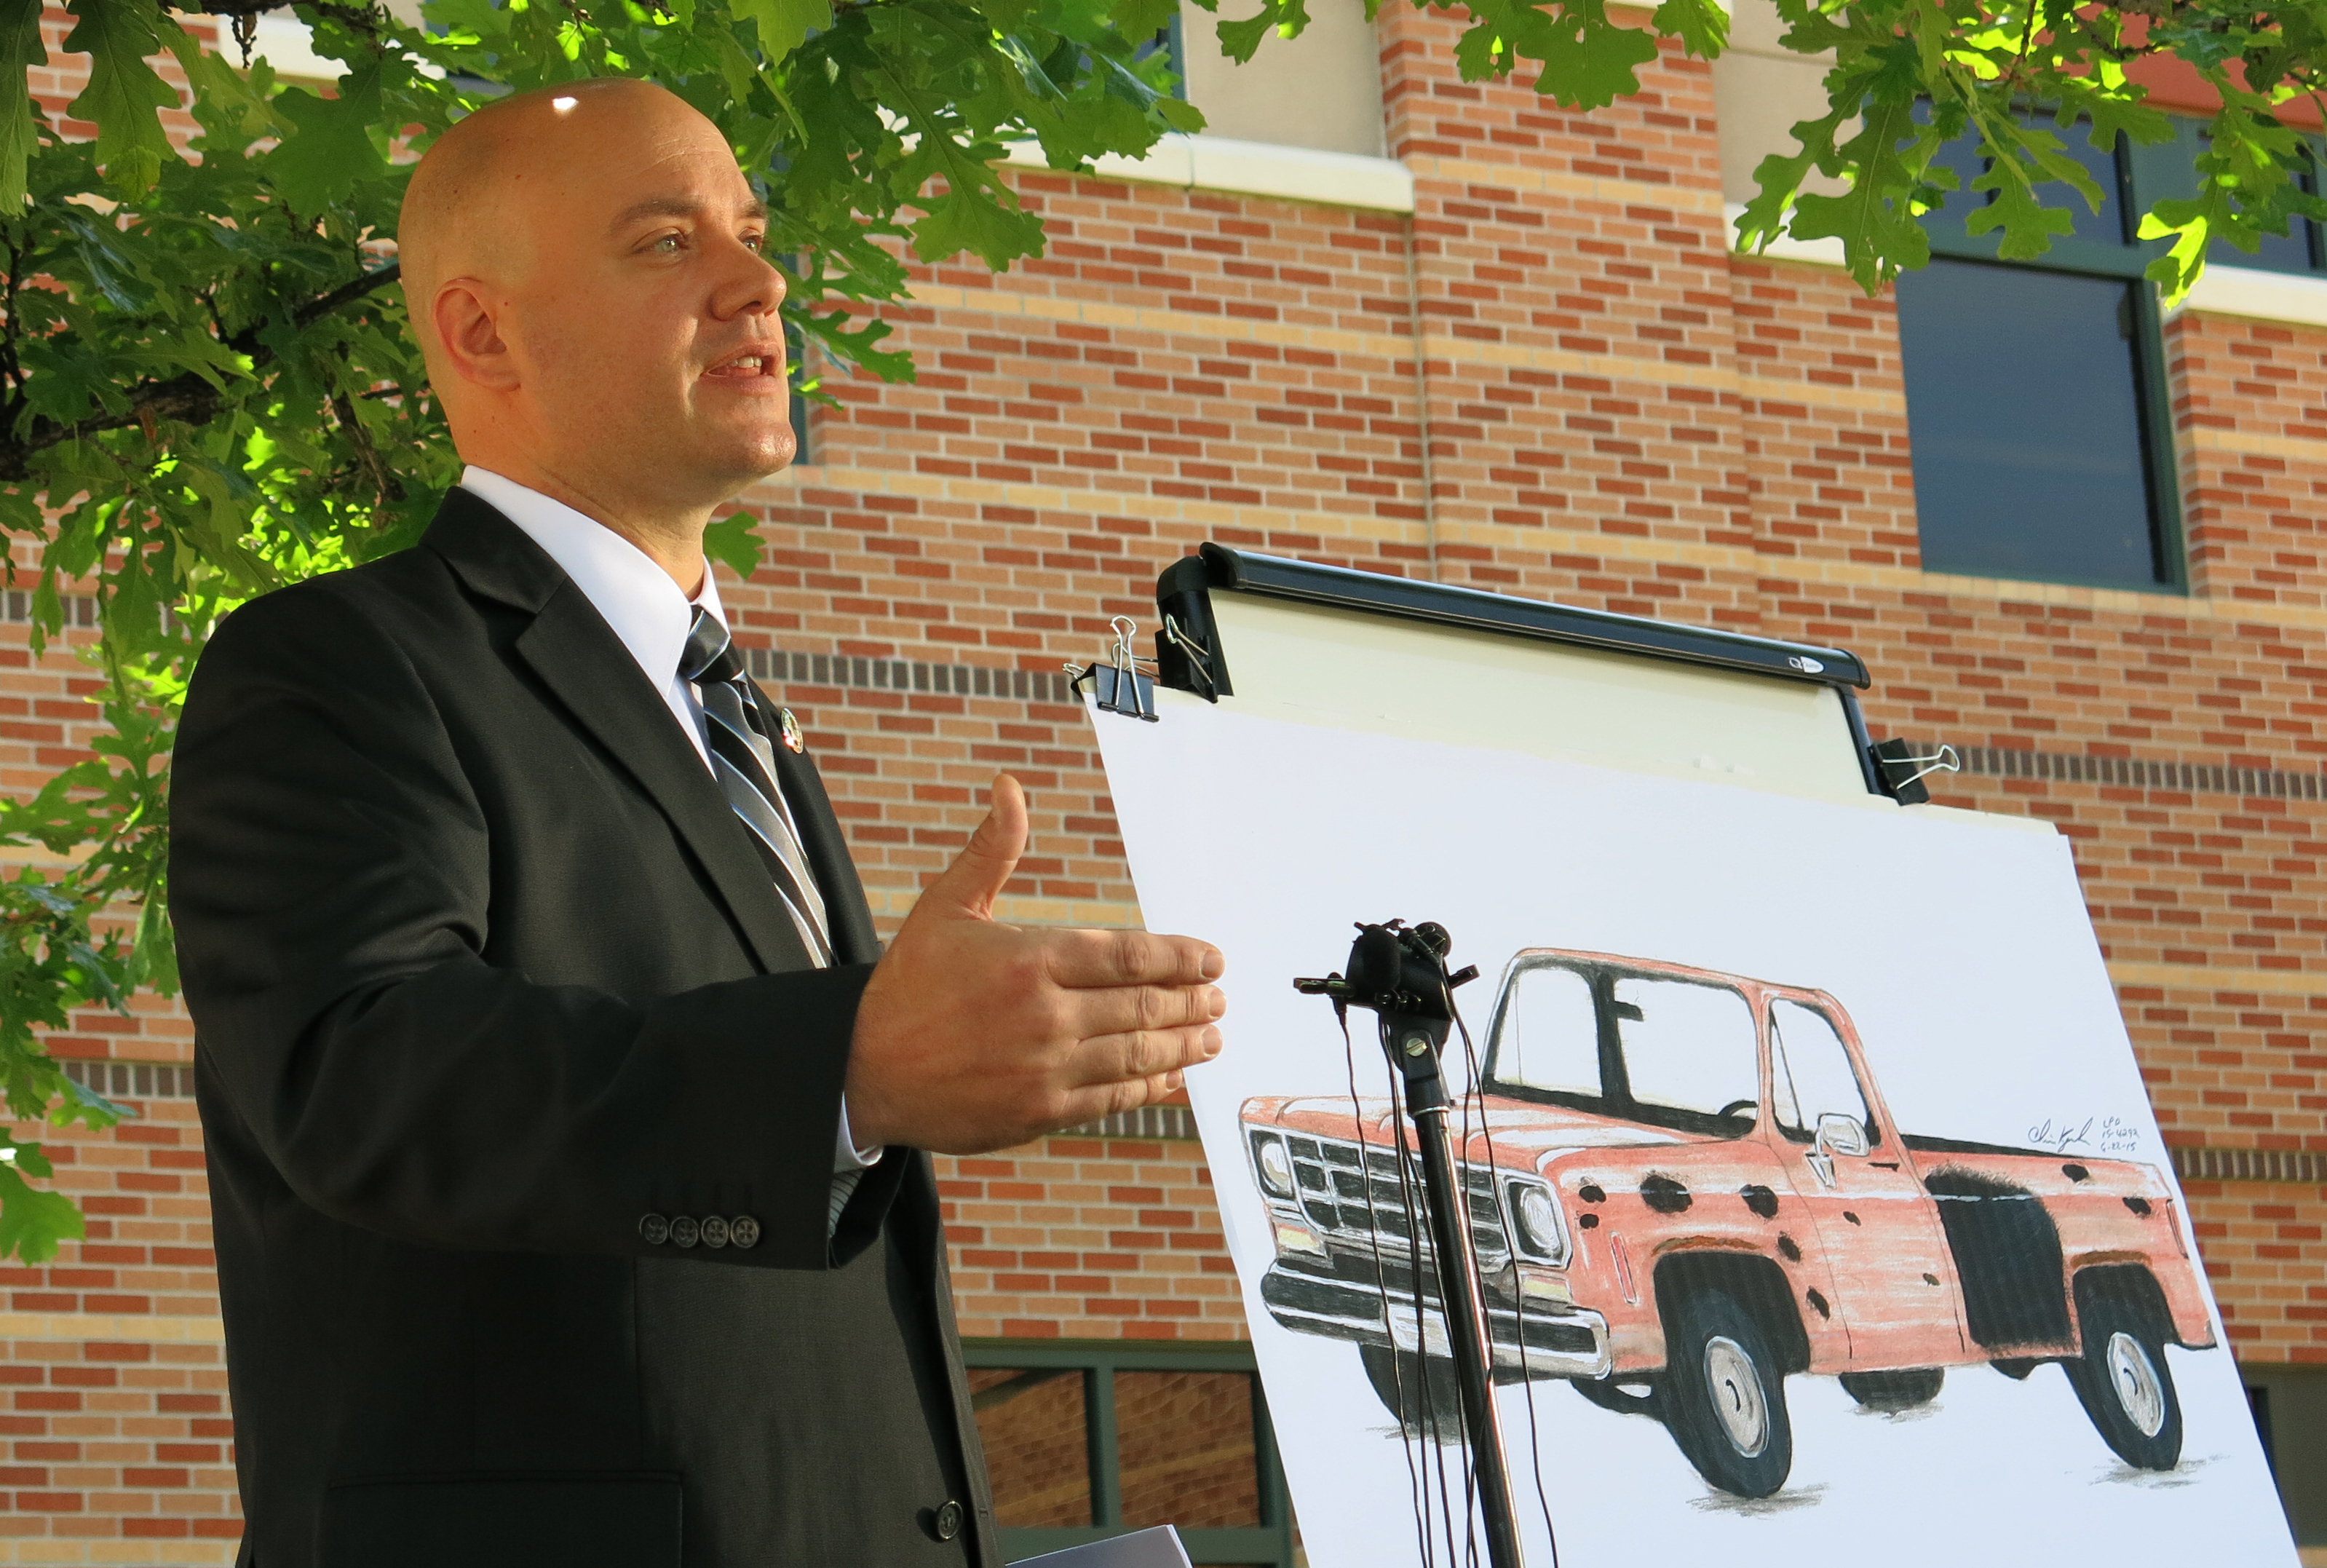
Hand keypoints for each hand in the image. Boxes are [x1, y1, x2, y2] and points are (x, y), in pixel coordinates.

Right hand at [845, 773, 1225, 1153]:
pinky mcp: (1040, 1113)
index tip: (1210, 959)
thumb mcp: (945, 907)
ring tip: (1211, 1036)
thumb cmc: (906, 988)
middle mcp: (1046, 1015)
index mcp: (1030, 959)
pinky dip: (1149, 1088)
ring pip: (1137, 1056)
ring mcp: (1046, 1068)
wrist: (863, 1071)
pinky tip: (1171, 1079)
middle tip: (1218, 997)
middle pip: (1143, 1006)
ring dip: (1183, 1046)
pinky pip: (1112, 1099)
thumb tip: (1009, 788)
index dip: (1180, 958)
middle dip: (1191, 1002)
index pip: (1129, 956)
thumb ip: (992, 850)